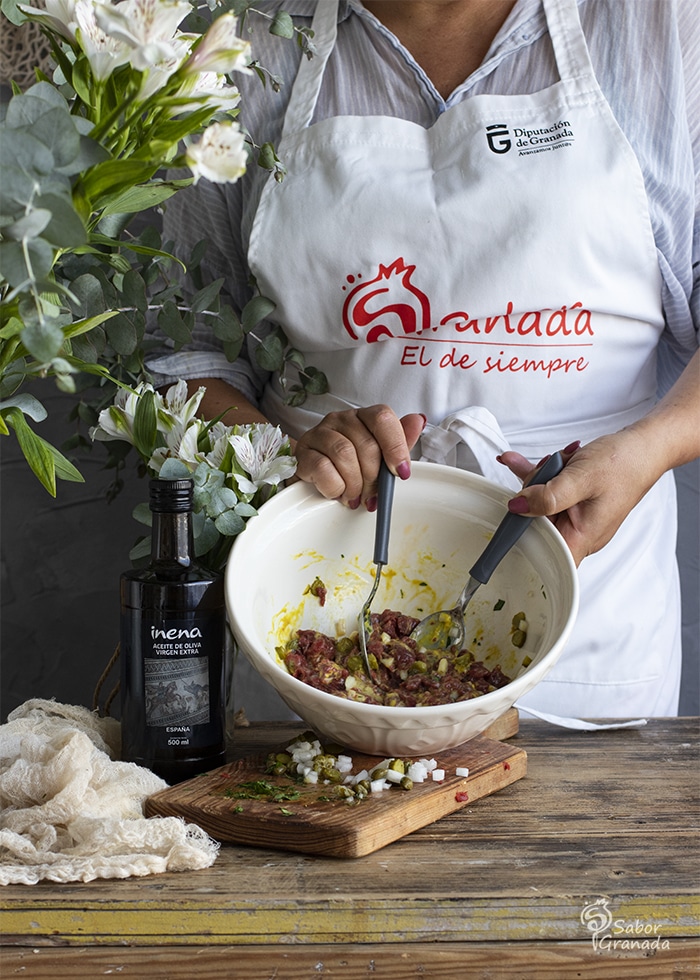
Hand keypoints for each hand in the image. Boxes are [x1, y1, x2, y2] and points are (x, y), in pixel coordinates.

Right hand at [294, 405, 425, 506]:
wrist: (315, 476)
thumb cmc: (351, 466)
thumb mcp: (380, 457)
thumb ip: (400, 441)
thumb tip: (418, 420)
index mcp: (363, 417)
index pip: (382, 418)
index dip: (395, 446)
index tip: (401, 473)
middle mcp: (340, 419)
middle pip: (366, 444)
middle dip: (373, 477)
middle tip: (372, 495)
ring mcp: (319, 433)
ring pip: (344, 454)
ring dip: (354, 484)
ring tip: (355, 496)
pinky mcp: (303, 452)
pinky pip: (323, 468)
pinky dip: (335, 487)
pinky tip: (338, 493)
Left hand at [497, 429, 658, 565]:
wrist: (644, 446)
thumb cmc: (624, 464)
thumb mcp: (580, 478)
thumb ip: (548, 495)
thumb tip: (517, 507)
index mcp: (584, 536)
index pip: (548, 557)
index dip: (525, 543)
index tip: (509, 522)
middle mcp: (580, 531)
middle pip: (538, 524)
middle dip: (532, 495)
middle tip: (546, 474)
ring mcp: (577, 516)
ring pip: (541, 503)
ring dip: (539, 479)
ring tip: (555, 462)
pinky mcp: (575, 500)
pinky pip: (549, 491)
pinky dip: (541, 475)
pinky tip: (524, 461)